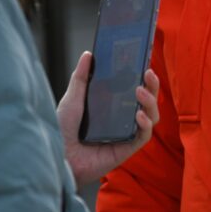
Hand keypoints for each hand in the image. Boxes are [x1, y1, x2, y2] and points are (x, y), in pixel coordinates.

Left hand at [57, 51, 159, 187]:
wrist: (57, 156)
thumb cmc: (61, 130)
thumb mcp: (71, 99)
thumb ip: (80, 78)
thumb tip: (88, 55)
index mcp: (112, 106)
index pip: (134, 89)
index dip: (144, 78)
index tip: (145, 64)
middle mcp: (123, 119)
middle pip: (147, 101)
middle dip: (152, 87)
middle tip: (148, 74)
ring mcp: (126, 133)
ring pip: (151, 117)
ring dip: (150, 103)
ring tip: (140, 92)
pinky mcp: (127, 148)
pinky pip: (144, 135)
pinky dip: (145, 124)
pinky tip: (139, 115)